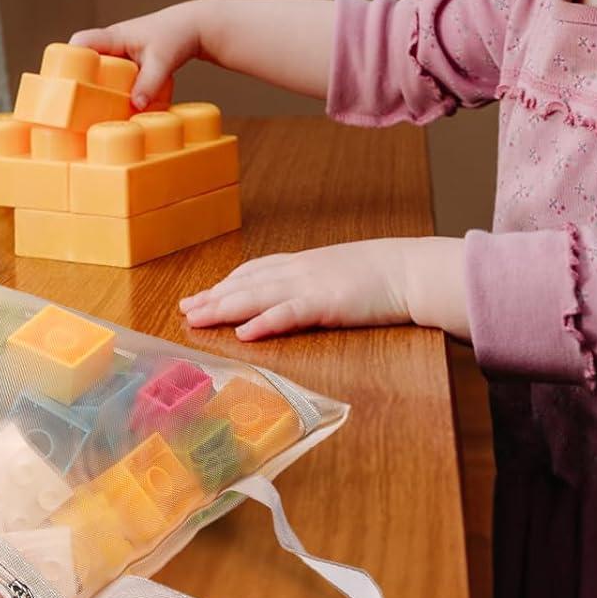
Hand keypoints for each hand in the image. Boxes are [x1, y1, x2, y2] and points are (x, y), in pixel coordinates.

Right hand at [71, 1, 203, 110]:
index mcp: (114, 37)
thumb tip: (135, 106)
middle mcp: (111, 43)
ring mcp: (118, 52)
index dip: (67, 58)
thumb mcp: (163, 61)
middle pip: (82, 58)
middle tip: (70, 102)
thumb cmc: (176, 37)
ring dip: (91, 84)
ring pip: (96, 68)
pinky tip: (108, 106)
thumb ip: (149, 83)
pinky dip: (106, 86)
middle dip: (74, 77)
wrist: (193, 28)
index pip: (81, 42)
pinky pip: (109, 73)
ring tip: (84, 109)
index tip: (62, 80)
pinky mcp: (127, 62)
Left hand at [179, 236, 469, 340]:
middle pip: (245, 284)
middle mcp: (298, 271)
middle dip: (212, 297)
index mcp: (302, 264)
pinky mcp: (326, 303)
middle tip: (184, 309)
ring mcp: (310, 285)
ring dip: (223, 308)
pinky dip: (264, 322)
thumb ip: (314, 281)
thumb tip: (295, 295)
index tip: (201, 294)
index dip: (225, 284)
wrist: (411, 270)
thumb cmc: (382, 274)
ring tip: (197, 319)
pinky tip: (244, 333)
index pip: (253, 272)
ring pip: (257, 296)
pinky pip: (289, 313)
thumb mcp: (338, 273)